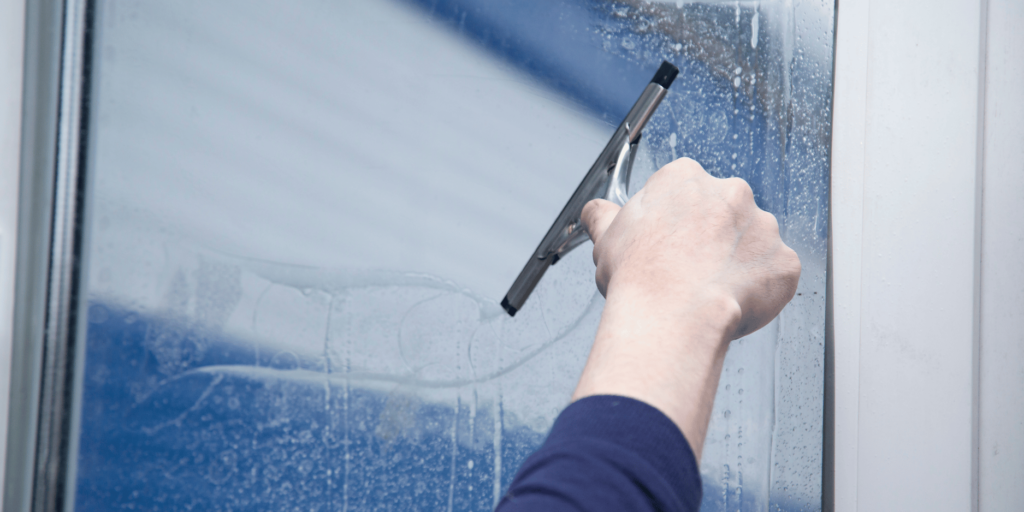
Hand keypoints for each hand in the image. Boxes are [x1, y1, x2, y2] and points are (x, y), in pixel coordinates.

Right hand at [572, 157, 799, 459]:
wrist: (672, 316)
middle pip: (722, 212)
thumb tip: (595, 212)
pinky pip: (773, 274)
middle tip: (687, 271)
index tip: (667, 243)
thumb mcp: (606, 238)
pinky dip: (757, 289)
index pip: (683, 191)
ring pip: (751, 242)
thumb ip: (603, 216)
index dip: (674, 222)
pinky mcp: (784, 262)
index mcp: (684, 178)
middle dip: (709, 239)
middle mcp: (730, 192)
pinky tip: (731, 302)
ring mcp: (764, 226)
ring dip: (735, 263)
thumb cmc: (639, 277)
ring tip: (707, 292)